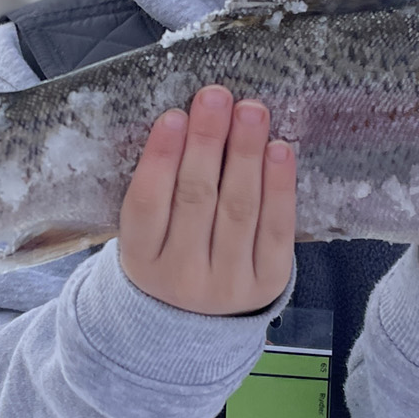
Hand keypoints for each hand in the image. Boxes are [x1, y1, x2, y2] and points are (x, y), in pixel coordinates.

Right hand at [118, 85, 296, 314]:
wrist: (195, 320)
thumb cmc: (168, 254)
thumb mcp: (147, 233)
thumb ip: (160, 188)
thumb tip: (187, 122)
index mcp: (139, 261)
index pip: (146, 204)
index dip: (160, 158)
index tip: (174, 115)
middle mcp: (181, 277)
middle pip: (195, 199)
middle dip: (208, 142)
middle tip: (216, 97)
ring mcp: (227, 285)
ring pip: (238, 209)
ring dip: (246, 153)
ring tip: (251, 111)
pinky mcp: (267, 283)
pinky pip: (276, 229)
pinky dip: (279, 186)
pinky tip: (279, 150)